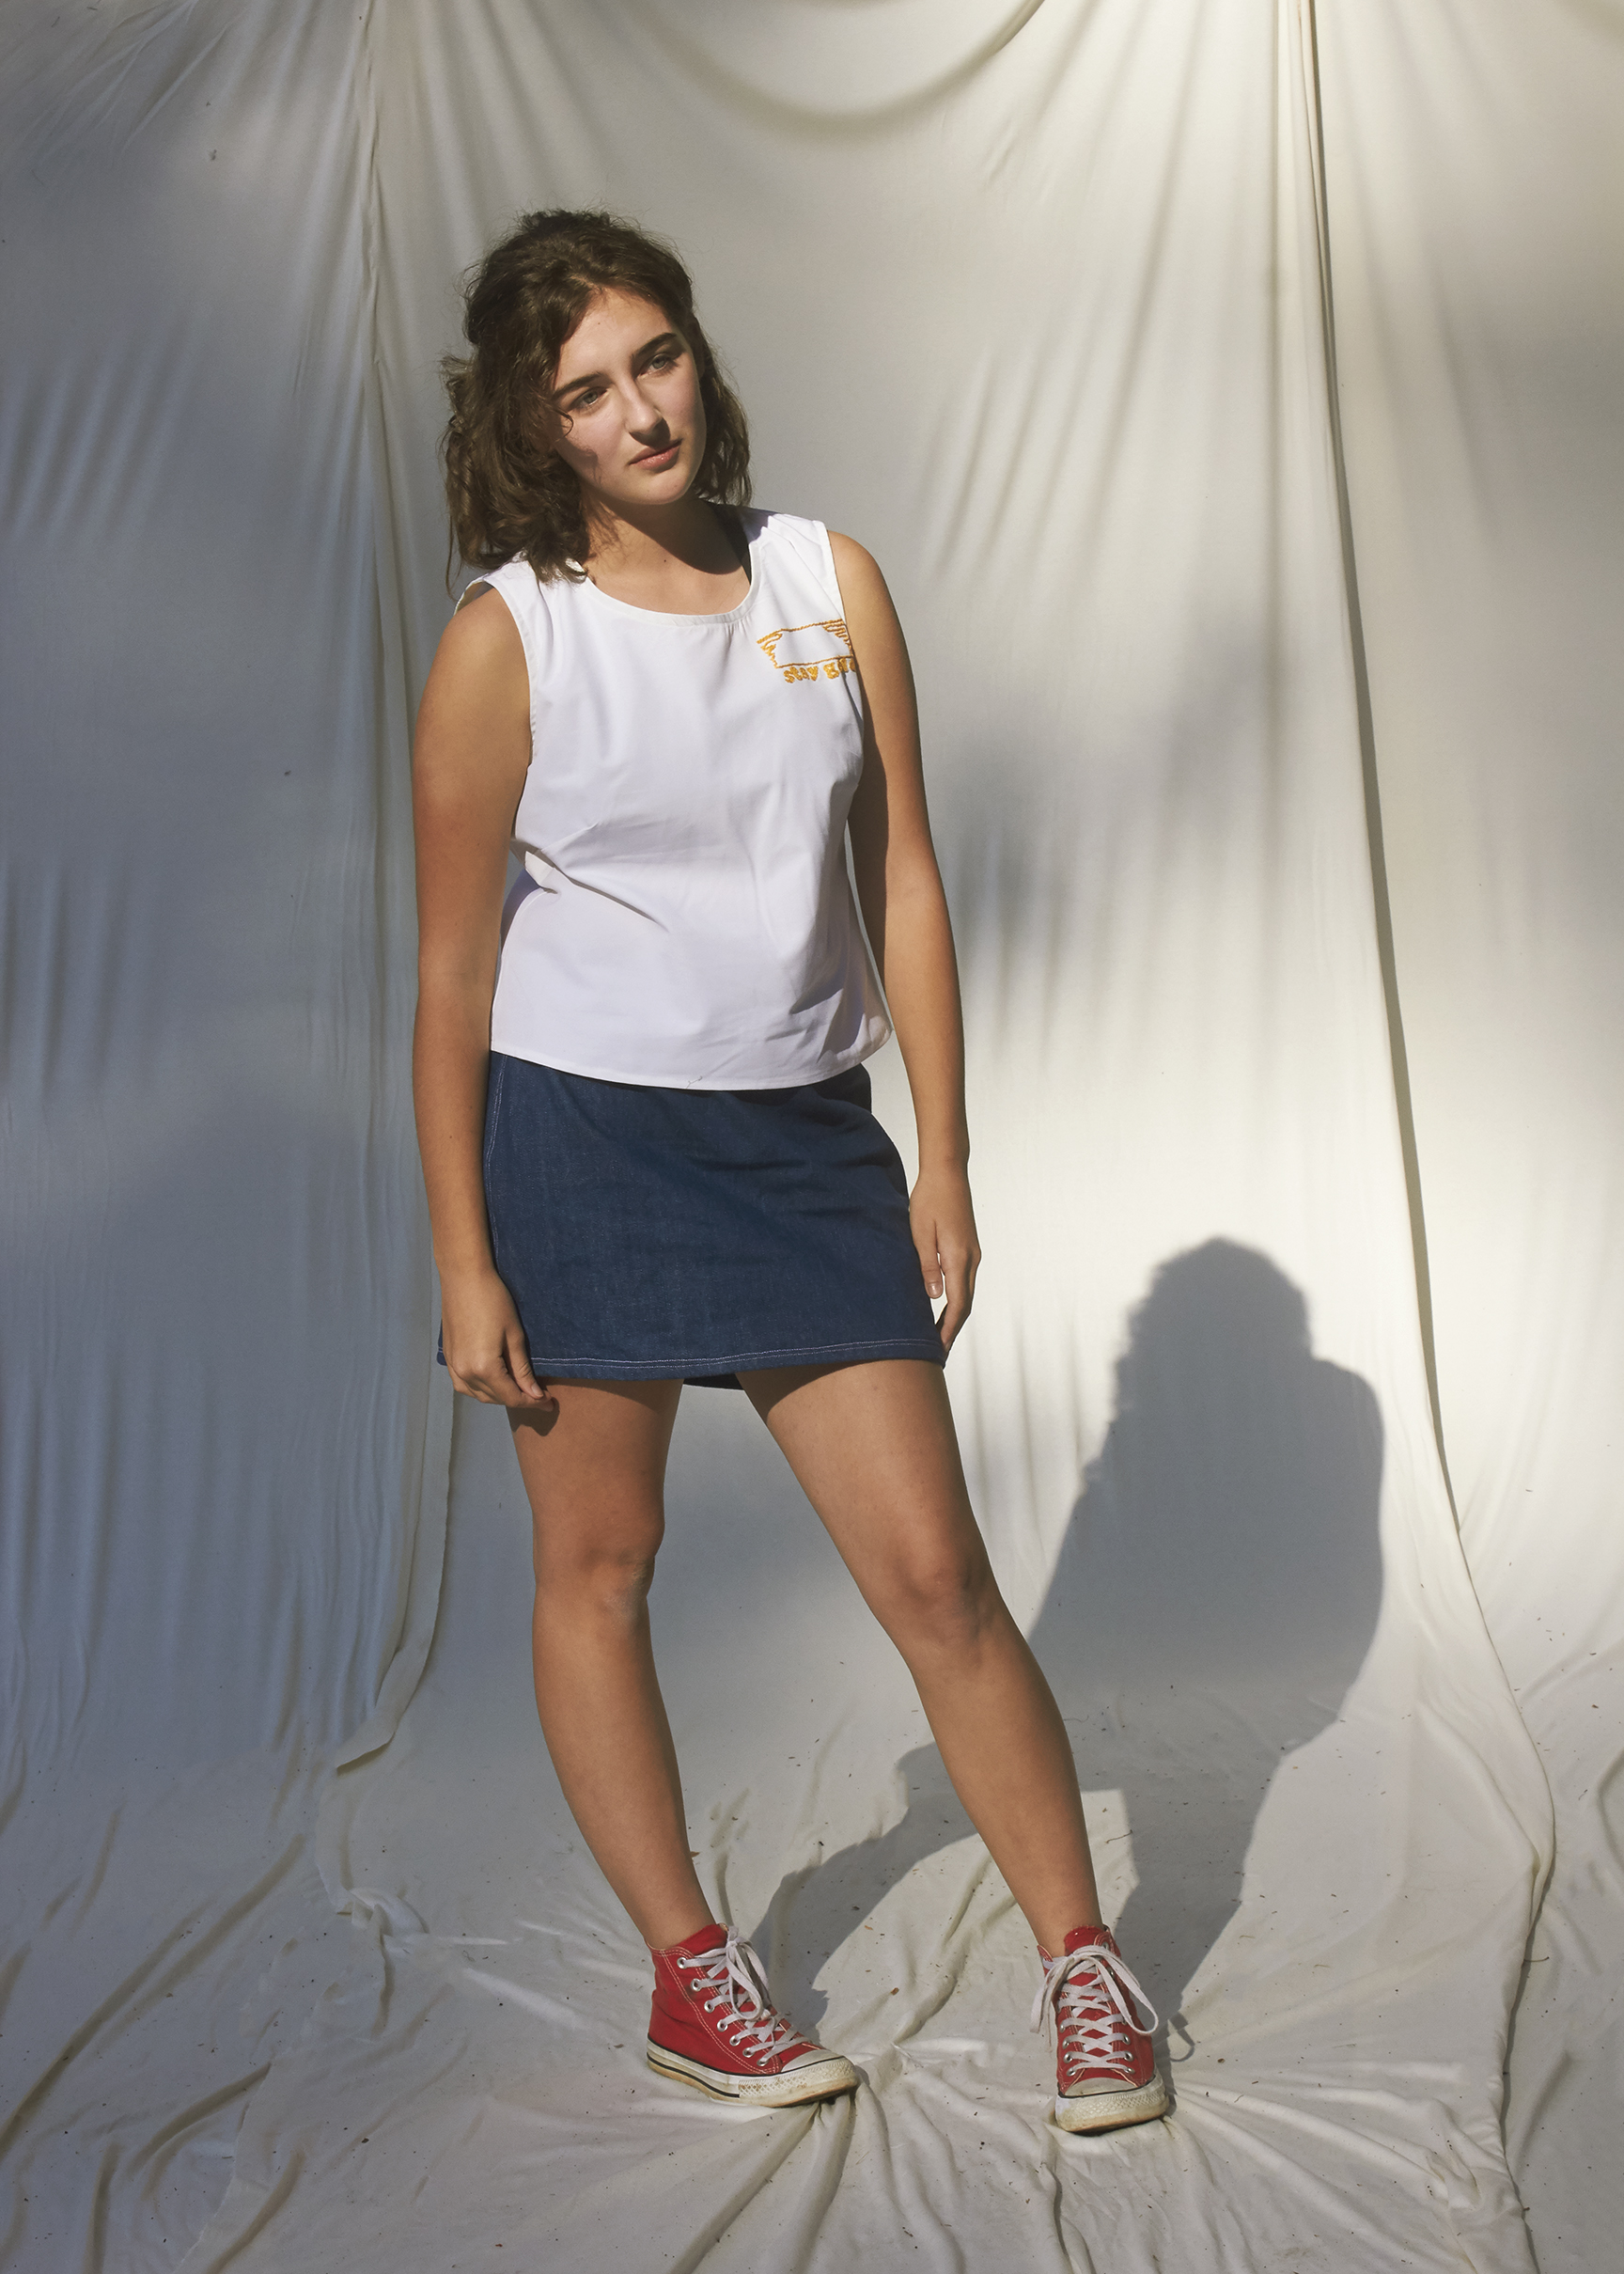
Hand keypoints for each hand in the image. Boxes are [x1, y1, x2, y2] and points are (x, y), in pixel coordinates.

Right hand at [440, 1267, 556, 1408]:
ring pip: (478, 1394)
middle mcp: (465, 1373)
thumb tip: (535, 1395)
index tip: (550, 1403)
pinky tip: (494, 1381)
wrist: (464, 1278)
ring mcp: (453, 1366)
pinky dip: (481, 1388)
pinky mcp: (448, 1357)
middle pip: (495, 1398)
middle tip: (539, 1395)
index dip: (533, 1402)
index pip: (511, 1397)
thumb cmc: (494, 1301)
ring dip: (499, 1395)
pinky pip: (464, 1384)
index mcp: (484, 1368)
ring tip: (519, 1388)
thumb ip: (523, 1370)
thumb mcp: (514, 1337)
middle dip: (518, 1399)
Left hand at [910, 1165, 980, 1353]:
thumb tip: (935, 1297)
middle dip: (953, 1329)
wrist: (947, 1173)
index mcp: (958, 1258)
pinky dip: (956, 1299)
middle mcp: (971, 1259)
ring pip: (966, 1293)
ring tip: (939, 1334)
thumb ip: (927, 1265)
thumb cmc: (929, 1200)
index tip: (939, 1349)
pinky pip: (964, 1281)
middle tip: (939, 1351)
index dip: (948, 1329)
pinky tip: (943, 1305)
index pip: (957, 1304)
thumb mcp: (920, 1233)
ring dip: (955, 1316)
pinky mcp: (968, 1248)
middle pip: (965, 1304)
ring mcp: (972, 1253)